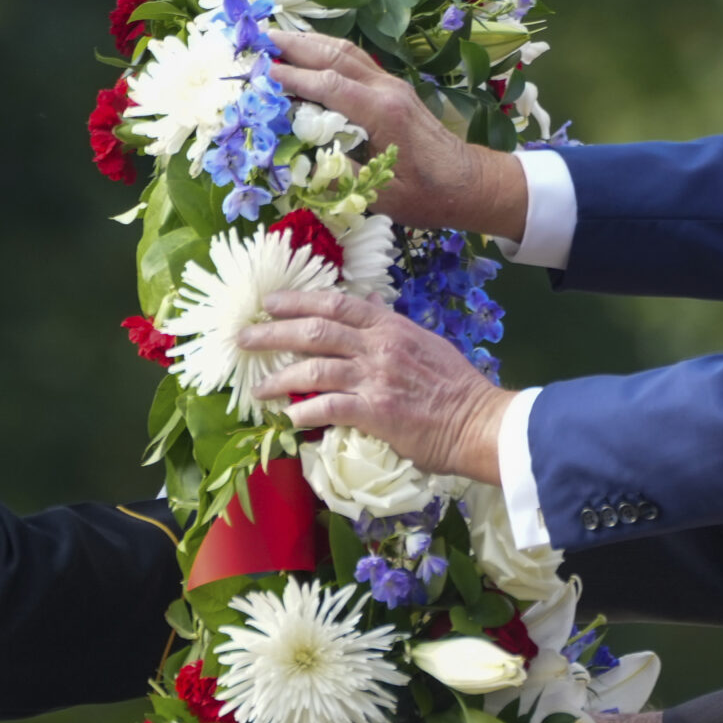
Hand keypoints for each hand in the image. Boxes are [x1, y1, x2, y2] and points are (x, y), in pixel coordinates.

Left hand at [241, 289, 510, 482]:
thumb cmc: (455, 387)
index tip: (270, 302)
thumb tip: (369, 307)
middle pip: (314, 331)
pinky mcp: (375, 411)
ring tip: (256, 388)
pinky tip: (289, 419)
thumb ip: (391, 327)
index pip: (335, 303)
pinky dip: (303, 413)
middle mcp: (378, 346)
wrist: (479, 422)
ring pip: (313, 369)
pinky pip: (328, 407)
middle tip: (243, 337)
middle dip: (272, 333)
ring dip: (278, 378)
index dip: (297, 300)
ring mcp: (375, 377)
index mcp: (389, 327)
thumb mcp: (424, 343)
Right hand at [266, 30, 528, 236]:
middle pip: (334, 56)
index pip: (328, 86)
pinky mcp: (394, 89)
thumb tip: (303, 162)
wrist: (472, 184)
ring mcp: (392, 86)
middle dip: (294, 45)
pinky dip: (328, 51)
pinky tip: (311, 52)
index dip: (292, 78)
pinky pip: (356, 61)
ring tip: (276, 37)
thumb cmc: (430, 196)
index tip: (259, 72)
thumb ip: (343, 176)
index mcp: (382, 114)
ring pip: (346, 52)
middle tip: (258, 38)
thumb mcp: (383, 197)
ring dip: (310, 42)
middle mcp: (386, 90)